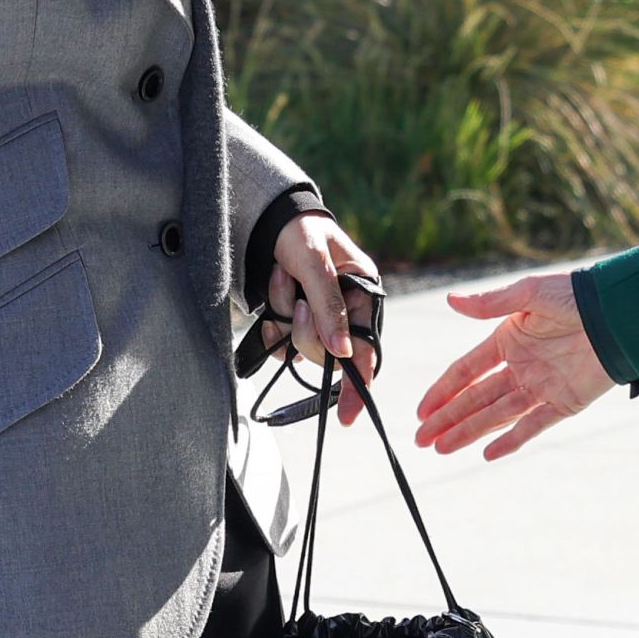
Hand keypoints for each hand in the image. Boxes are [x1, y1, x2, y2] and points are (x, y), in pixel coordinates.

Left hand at [270, 210, 383, 423]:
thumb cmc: (301, 233)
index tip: (348, 416)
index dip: (359, 384)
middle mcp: (346, 311)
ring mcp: (320, 318)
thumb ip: (329, 306)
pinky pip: (282, 342)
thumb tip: (342, 352)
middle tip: (295, 298)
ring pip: (301, 348)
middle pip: (328, 352)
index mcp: (365, 294)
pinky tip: (274, 294)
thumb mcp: (316, 263)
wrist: (270, 221)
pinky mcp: (297, 322)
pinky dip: (273, 323)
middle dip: (305, 329)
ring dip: (285, 315)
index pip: (368, 348)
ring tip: (282, 278)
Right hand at [415, 273, 617, 459]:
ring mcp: (541, 386)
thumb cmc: (576, 296)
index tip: (421, 411)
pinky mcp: (564, 402)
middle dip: (448, 419)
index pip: (466, 371)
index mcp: (508, 340)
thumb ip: (491, 304)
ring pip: (497, 415)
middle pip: (476, 399)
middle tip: (421, 440)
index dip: (442, 391)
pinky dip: (511, 440)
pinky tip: (487, 453)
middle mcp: (520, 366)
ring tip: (442, 448)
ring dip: (470, 432)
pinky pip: (533, 425)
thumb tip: (451, 300)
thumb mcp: (529, 295)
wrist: (620, 313)